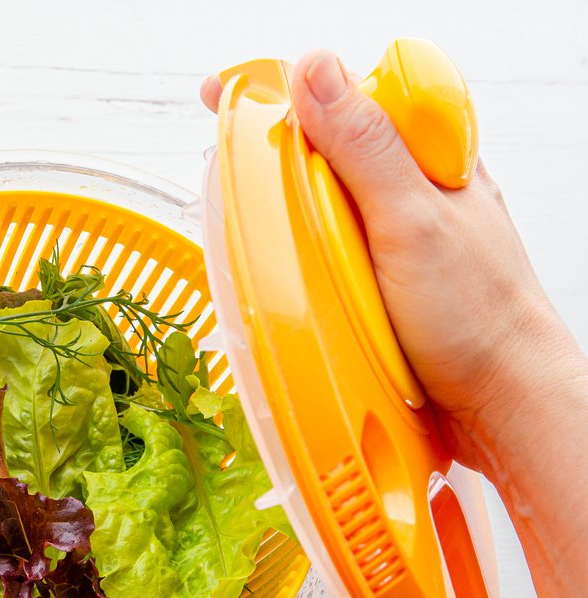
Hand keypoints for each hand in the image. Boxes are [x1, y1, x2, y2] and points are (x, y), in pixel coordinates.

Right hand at [200, 51, 586, 471]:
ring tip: (277, 253)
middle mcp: (405, 188)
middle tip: (245, 189)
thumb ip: (365, 147)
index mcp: (425, 154)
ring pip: (314, 203)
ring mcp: (387, 234)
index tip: (222, 96)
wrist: (497, 405)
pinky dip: (298, 264)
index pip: (346, 94)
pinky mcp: (372, 278)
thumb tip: (314, 71)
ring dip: (286, 222)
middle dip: (276, 164)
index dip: (282, 91)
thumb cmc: (477, 317)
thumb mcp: (411, 222)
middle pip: (320, 149)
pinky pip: (318, 253)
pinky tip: (297, 284)